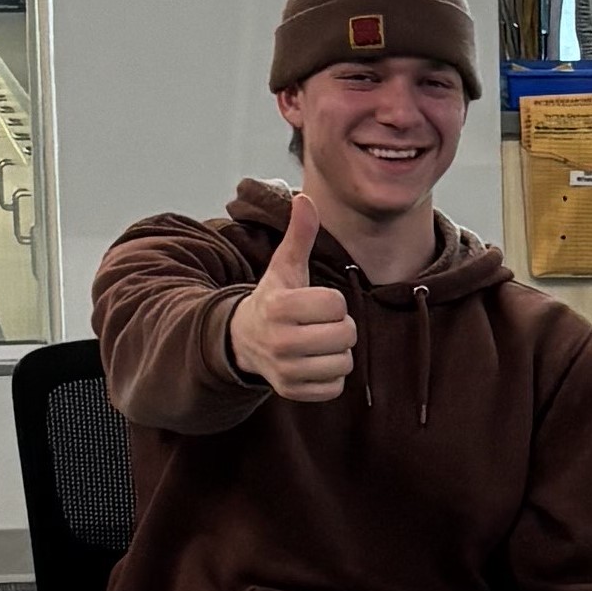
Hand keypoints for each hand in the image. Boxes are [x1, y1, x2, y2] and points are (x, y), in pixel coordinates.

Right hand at [228, 196, 355, 402]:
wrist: (245, 340)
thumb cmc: (274, 299)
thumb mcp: (284, 267)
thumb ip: (299, 235)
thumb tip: (305, 198)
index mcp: (280, 306)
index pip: (337, 305)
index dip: (333, 302)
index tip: (316, 302)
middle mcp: (280, 341)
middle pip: (346, 335)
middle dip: (339, 327)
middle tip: (320, 324)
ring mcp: (286, 370)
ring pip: (344, 363)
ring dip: (337, 352)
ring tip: (317, 343)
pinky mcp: (293, 392)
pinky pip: (336, 387)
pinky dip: (330, 377)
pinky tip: (314, 362)